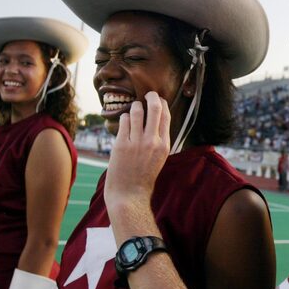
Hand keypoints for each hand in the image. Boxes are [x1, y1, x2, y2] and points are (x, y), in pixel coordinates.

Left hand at [104, 92, 170, 234]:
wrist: (129, 195)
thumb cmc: (143, 178)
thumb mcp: (158, 158)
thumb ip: (159, 140)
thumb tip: (156, 121)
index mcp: (165, 145)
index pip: (166, 116)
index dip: (162, 104)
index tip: (158, 99)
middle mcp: (152, 142)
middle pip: (155, 108)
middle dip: (151, 97)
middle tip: (148, 94)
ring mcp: (137, 142)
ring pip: (137, 111)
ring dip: (135, 106)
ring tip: (134, 108)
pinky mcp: (121, 144)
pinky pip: (124, 121)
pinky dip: (124, 118)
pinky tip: (124, 121)